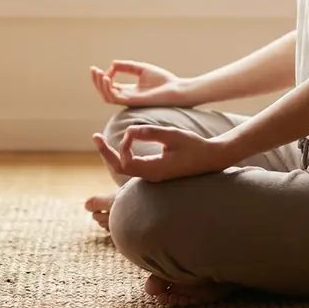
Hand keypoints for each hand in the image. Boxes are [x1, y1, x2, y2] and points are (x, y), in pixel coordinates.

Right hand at [89, 60, 195, 107]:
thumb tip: (112, 64)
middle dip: (97, 82)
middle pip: (105, 92)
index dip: (103, 78)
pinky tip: (108, 78)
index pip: (110, 87)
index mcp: (129, 90)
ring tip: (99, 73)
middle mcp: (127, 97)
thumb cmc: (163, 80)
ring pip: (107, 97)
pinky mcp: (132, 101)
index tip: (104, 67)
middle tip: (93, 70)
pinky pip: (115, 98)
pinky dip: (108, 88)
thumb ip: (127, 67)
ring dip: (100, 85)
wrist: (176, 89)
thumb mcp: (141, 69)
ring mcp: (129, 100)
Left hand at [92, 126, 232, 182]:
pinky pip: (134, 166)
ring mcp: (154, 175)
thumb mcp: (172, 135)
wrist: (213, 158)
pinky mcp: (157, 171)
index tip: (133, 131)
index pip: (126, 163)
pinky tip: (122, 144)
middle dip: (106, 153)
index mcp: (154, 171)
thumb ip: (150, 132)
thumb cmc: (195, 146)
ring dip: (113, 154)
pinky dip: (124, 155)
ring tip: (101, 140)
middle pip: (120, 168)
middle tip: (95, 137)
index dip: (123, 146)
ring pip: (126, 168)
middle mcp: (151, 176)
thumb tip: (129, 131)